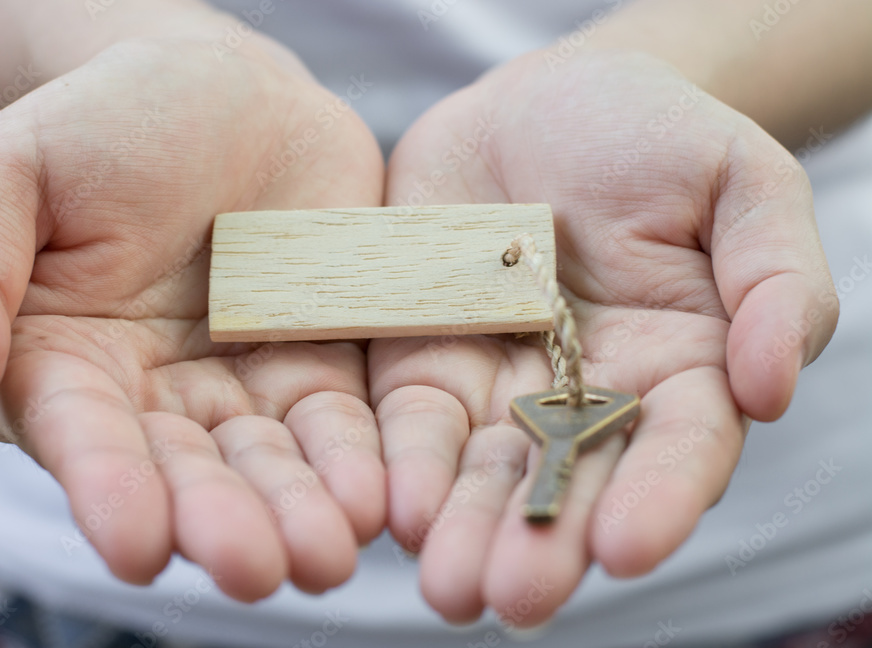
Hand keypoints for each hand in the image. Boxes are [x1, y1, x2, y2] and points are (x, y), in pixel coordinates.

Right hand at [0, 36, 385, 599]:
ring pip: (269, 462)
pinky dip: (357, 461)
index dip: (110, 492)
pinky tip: (377, 498)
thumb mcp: (9, 171)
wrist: (224, 88)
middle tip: (257, 570)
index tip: (140, 547)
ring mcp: (240, 385)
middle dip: (220, 522)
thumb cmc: (104, 118)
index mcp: (64, 362)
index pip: (86, 439)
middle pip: (187, 471)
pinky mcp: (317, 364)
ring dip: (298, 512)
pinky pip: (338, 422)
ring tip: (329, 556)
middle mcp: (152, 395)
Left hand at [375, 51, 836, 624]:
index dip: (656, 499)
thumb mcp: (742, 182)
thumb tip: (771, 387)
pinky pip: (412, 418)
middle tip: (513, 598)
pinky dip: (403, 462)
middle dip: (541, 540)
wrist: (543, 101)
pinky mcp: (426, 357)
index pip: (676, 449)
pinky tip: (393, 506)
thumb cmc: (656, 135)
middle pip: (569, 480)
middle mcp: (587, 396)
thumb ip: (777, 281)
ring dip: (464, 528)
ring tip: (447, 586)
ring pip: (484, 470)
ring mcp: (501, 383)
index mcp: (679, 367)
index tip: (625, 546)